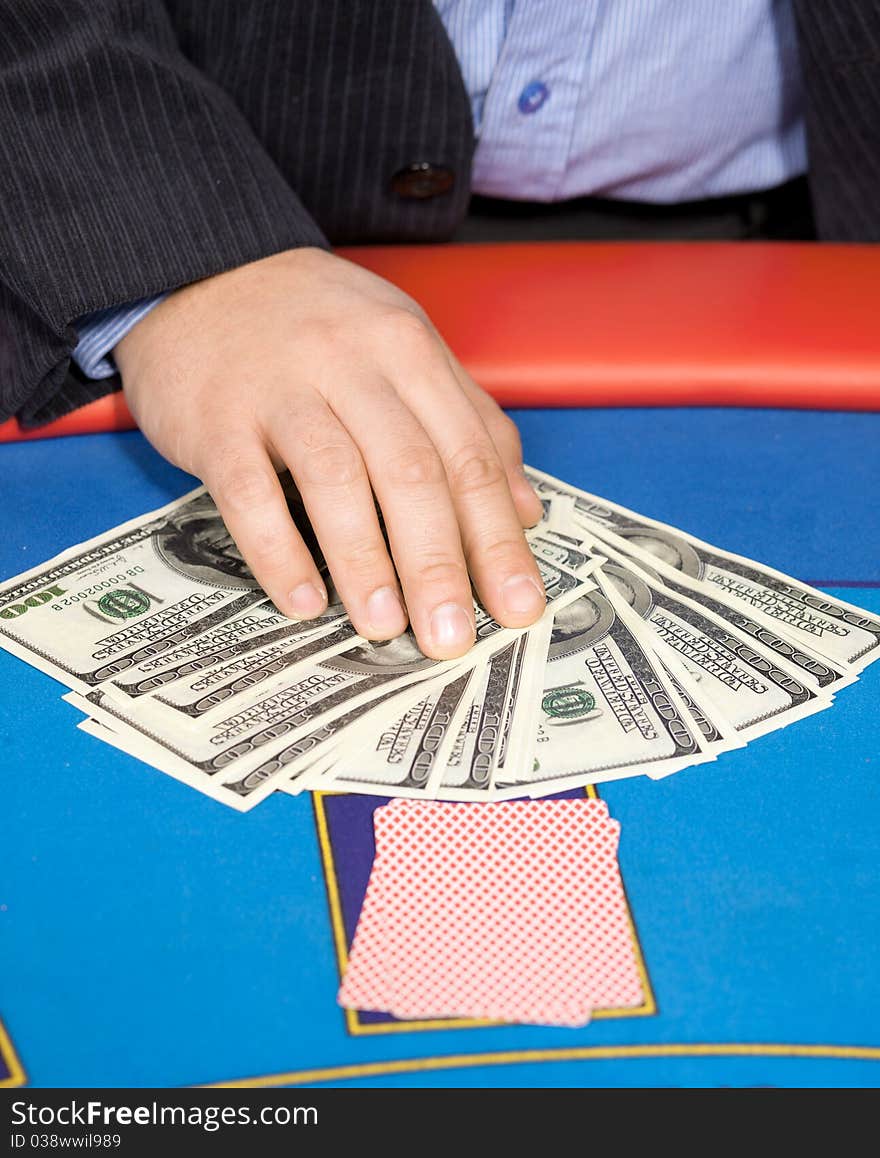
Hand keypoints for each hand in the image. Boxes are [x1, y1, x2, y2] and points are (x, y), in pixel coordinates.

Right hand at [115, 247, 544, 659]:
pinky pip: (248, 491)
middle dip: (439, 564)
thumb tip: (525, 509)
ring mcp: (280, 388)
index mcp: (409, 352)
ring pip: (335, 479)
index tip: (517, 606)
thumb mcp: (406, 352)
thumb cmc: (316, 327)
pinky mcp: (217, 417)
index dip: (497, 538)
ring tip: (385, 629)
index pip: (468, 456)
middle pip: (410, 472)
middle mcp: (351, 364)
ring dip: (365, 561)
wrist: (200, 271)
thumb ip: (469, 422)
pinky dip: (277, 551)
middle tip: (453, 637)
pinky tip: (303, 602)